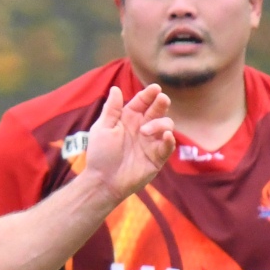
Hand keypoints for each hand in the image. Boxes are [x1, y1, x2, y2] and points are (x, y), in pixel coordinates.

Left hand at [82, 83, 175, 202]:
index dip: (149, 94)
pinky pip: (168, 145)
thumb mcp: (102, 129)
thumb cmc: (100, 155)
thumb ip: (111, 109)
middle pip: (158, 110)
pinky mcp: (157, 156)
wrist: (103, 181)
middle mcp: (143, 127)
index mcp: (129, 118)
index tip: (155, 89)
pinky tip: (165, 136)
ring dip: (159, 124)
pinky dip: (169, 139)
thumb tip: (115, 88)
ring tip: (145, 131)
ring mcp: (151, 141)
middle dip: (161, 103)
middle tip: (161, 99)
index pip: (142, 102)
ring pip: (166, 125)